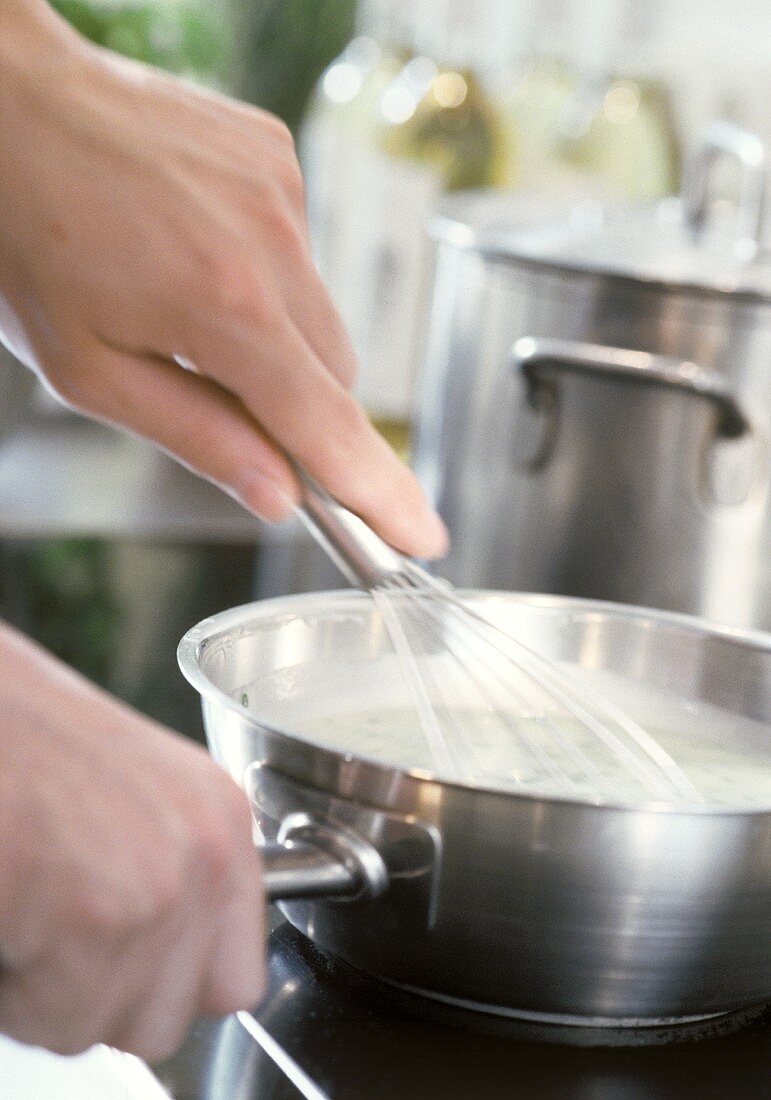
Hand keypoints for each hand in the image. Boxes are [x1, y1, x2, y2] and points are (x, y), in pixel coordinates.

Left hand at [0, 1, 447, 558]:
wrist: (9, 105)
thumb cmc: (24, 235)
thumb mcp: (88, 370)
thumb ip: (197, 437)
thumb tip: (276, 495)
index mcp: (225, 308)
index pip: (328, 427)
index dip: (379, 493)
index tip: (420, 535)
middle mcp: (272, 244)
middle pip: (334, 377)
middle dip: (294, 405)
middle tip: (220, 389)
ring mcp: (281, 191)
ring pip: (320, 316)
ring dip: (277, 336)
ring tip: (189, 299)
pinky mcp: (277, 158)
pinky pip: (301, 251)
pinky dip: (265, 271)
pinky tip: (198, 247)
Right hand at [0, 622, 262, 1059]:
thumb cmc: (28, 739)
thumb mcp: (135, 791)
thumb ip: (172, 869)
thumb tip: (169, 962)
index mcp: (222, 816)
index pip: (236, 978)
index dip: (169, 991)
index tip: (126, 971)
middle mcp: (209, 855)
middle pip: (168, 1019)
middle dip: (100, 1001)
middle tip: (55, 936)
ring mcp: (161, 891)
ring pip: (101, 1027)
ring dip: (48, 995)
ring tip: (28, 908)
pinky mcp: (99, 923)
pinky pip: (51, 1021)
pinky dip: (14, 990)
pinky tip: (11, 910)